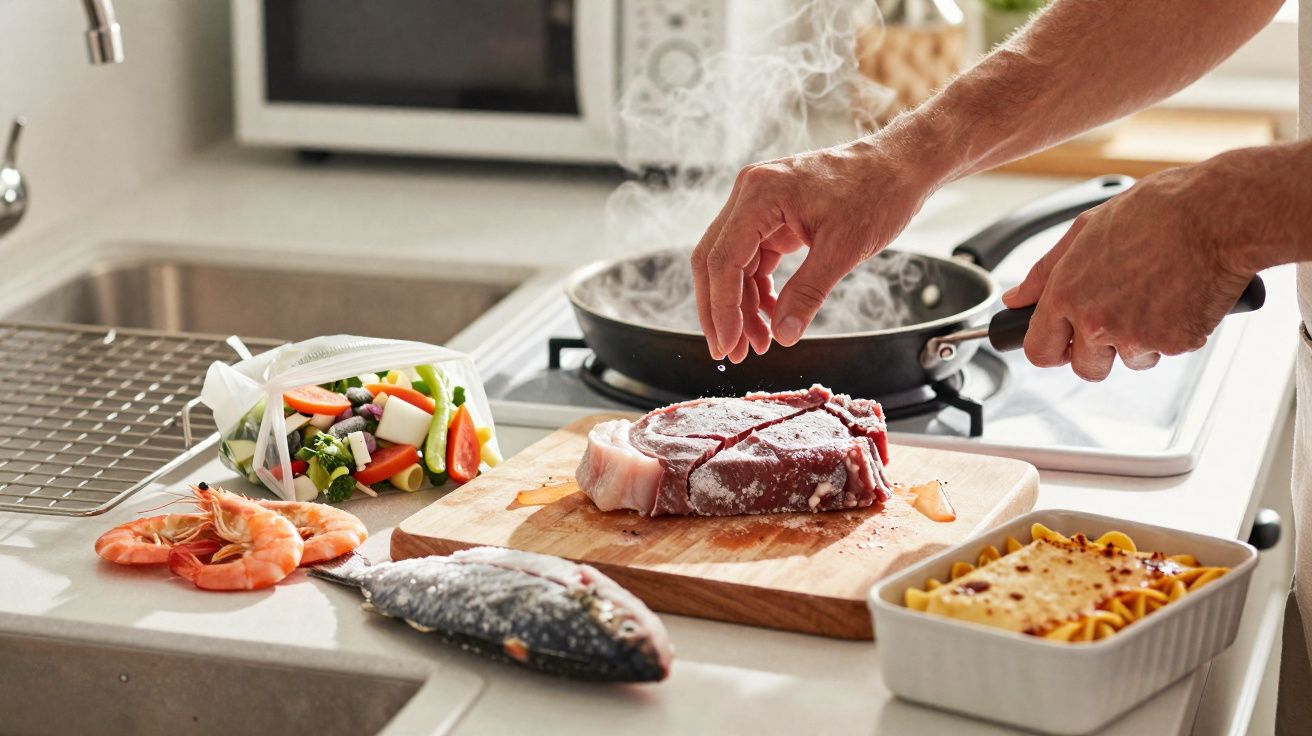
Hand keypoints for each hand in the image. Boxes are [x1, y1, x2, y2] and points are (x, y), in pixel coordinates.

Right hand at [691, 138, 936, 361]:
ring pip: (732, 264)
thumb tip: (784, 335)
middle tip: (731, 352)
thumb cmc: (877, 192)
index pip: (723, 260)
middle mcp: (750, 194)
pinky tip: (771, 317)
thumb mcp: (843, 249)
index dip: (722, 309)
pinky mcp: (772, 215)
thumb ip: (808, 294)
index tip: (728, 345)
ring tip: (759, 343)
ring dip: (741, 305)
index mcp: (760, 194)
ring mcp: (759, 204)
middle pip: (715, 261)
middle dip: (721, 311)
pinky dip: (759, 290)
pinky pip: (753, 258)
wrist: (900, 165)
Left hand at [1001, 164, 1254, 380]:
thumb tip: (1015, 298)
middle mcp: (1096, 322)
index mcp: (1067, 294)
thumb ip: (1044, 271)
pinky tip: (1180, 297)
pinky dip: (1174, 332)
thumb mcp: (1085, 229)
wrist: (1218, 213)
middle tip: (1118, 319)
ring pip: (1130, 361)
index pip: (1039, 350)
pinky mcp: (1176, 343)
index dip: (1050, 349)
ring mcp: (1137, 337)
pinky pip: (1168, 351)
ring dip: (1140, 341)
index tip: (1062, 342)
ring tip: (1156, 295)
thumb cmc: (1156, 211)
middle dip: (1097, 353)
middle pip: (1085, 369)